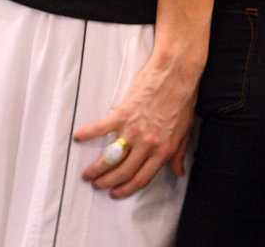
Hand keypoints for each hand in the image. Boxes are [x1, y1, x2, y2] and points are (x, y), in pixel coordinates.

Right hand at [74, 48, 201, 197]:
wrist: (177, 71)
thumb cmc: (183, 97)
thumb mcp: (185, 130)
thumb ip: (178, 153)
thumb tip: (178, 170)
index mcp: (163, 150)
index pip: (141, 179)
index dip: (126, 190)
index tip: (116, 192)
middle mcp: (148, 144)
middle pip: (122, 172)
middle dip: (107, 182)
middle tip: (98, 184)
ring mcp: (134, 129)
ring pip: (110, 157)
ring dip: (96, 168)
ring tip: (88, 172)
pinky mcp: (123, 113)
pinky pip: (101, 128)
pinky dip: (88, 134)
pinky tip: (79, 137)